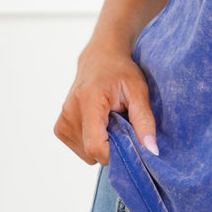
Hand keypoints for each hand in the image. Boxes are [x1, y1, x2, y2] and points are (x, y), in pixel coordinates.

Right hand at [54, 41, 156, 164]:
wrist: (100, 57)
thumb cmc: (121, 71)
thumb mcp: (139, 91)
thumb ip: (145, 121)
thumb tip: (152, 151)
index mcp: (88, 102)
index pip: (95, 146)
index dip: (115, 152)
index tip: (128, 139)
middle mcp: (69, 113)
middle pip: (91, 153)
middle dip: (111, 146)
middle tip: (121, 123)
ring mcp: (62, 121)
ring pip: (86, 154)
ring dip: (102, 143)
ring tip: (109, 120)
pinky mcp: (59, 127)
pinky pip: (79, 148)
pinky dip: (92, 141)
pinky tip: (99, 122)